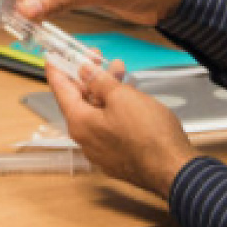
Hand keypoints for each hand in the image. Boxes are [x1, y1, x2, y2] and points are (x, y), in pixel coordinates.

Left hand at [47, 60, 198, 198]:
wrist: (173, 170)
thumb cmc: (149, 135)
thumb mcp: (122, 97)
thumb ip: (99, 81)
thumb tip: (83, 70)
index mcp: (80, 123)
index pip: (60, 90)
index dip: (57, 70)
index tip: (52, 57)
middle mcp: (85, 139)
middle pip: (79, 100)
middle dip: (88, 76)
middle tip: (96, 57)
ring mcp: (101, 150)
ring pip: (96, 112)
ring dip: (105, 89)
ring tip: (119, 70)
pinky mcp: (117, 156)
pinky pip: (108, 126)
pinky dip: (113, 108)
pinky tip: (128, 97)